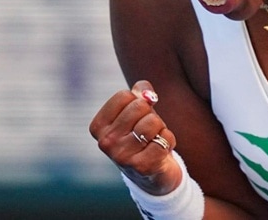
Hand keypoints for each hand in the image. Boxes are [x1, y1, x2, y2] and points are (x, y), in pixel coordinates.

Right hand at [89, 80, 181, 194]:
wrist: (152, 174)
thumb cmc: (143, 135)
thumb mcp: (138, 111)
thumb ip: (140, 93)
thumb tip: (148, 94)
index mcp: (99, 126)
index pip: (124, 96)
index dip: (139, 102)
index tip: (137, 117)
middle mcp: (105, 142)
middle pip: (139, 106)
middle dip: (151, 115)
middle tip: (148, 131)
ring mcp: (121, 156)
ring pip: (153, 122)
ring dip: (160, 128)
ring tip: (154, 140)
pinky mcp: (141, 166)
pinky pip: (164, 138)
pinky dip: (169, 140)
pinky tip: (161, 150)